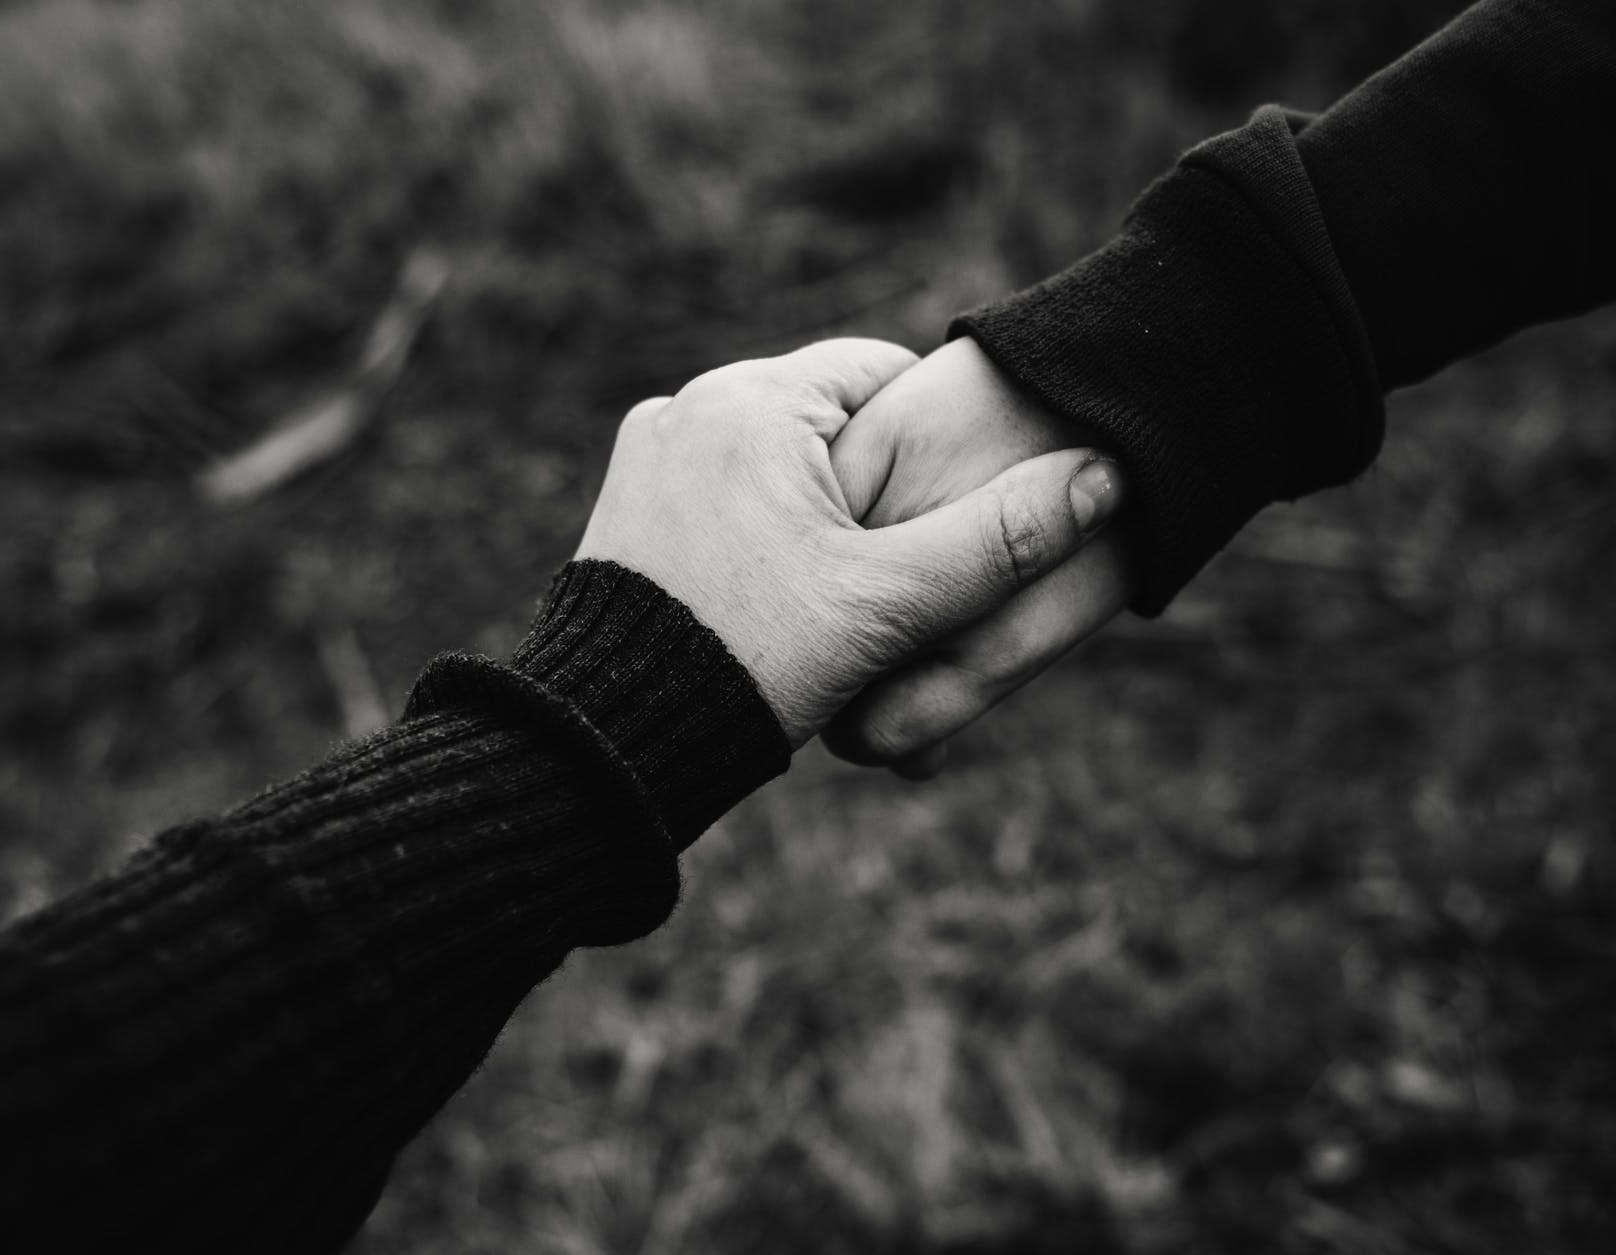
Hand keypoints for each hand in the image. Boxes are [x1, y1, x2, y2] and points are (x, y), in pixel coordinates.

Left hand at [575, 338, 1126, 746]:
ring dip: (819, 514)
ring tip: (846, 592)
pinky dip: (762, 534)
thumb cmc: (753, 664)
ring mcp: (648, 456)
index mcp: (753, 399)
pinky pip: (722, 496)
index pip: (883, 373)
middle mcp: (689, 405)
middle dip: (875, 487)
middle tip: (906, 569)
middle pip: (828, 423)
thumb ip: (1000, 542)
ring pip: (776, 464)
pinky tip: (781, 600)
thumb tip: (1106, 480)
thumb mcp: (888, 604)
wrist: (612, 745)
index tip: (958, 512)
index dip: (940, 440)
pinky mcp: (625, 508)